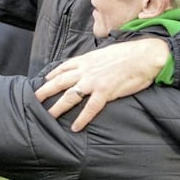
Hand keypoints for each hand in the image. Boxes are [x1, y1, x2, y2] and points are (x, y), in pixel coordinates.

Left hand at [34, 38, 169, 131]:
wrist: (144, 55)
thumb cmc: (129, 53)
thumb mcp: (106, 52)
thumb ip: (95, 59)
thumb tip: (92, 63)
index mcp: (87, 59)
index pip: (64, 67)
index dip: (53, 74)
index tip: (44, 80)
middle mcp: (86, 70)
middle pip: (60, 81)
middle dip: (46, 91)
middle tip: (34, 99)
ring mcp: (94, 82)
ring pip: (70, 96)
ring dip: (58, 106)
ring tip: (48, 116)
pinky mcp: (105, 92)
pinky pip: (90, 108)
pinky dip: (82, 119)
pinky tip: (75, 127)